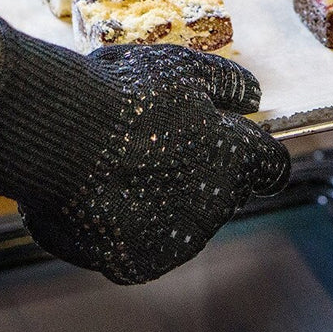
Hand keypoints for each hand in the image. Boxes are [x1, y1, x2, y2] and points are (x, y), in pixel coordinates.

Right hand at [0, 14, 289, 284]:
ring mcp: (177, 240)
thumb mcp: (184, 67)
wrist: (61, 138)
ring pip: (186, 219)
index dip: (256, 151)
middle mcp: (216, 206)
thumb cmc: (125, 93)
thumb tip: (253, 97)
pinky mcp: (137, 264)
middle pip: (226, 191)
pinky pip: (143, 242)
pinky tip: (103, 194)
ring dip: (168, 197)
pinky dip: (129, 224)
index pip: (270, 166)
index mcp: (236, 158)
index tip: (238, 142)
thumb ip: (228, 83)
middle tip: (161, 142)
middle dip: (206, 170)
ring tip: (122, 163)